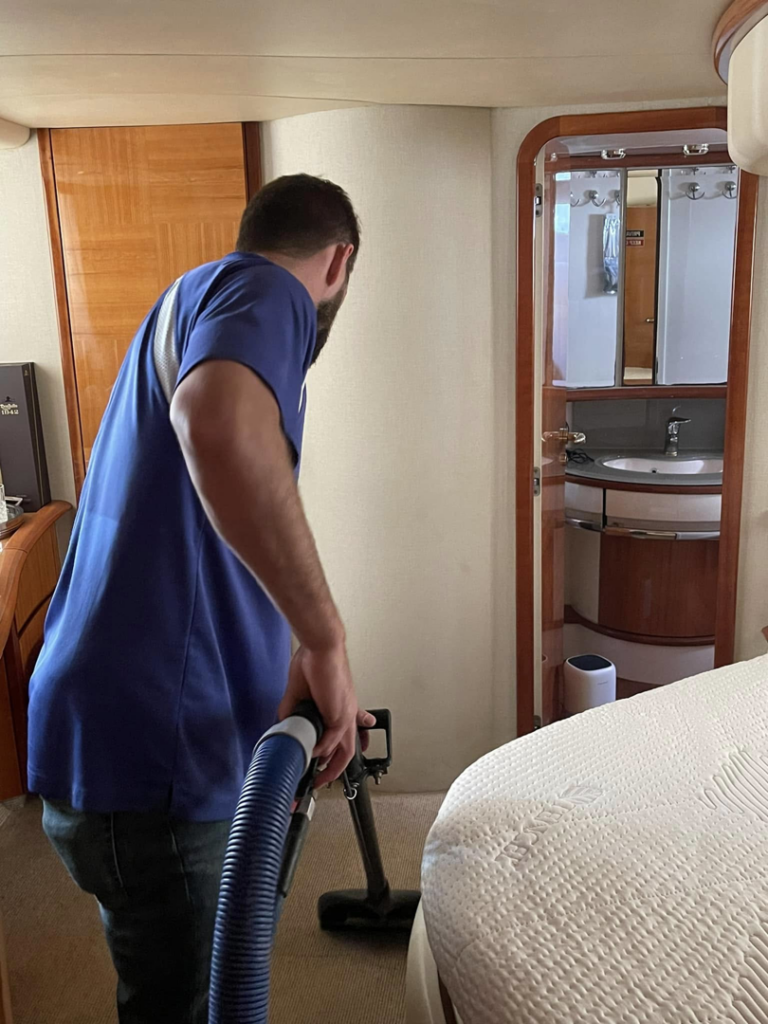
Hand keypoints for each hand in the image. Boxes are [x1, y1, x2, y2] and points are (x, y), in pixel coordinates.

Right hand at [278, 644, 374, 787]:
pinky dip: (322, 751)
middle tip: (322, 781)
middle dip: (335, 769)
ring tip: (317, 779)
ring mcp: (345, 715)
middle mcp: (346, 714)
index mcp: (339, 707)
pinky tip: (311, 755)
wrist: (320, 648)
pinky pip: (333, 741)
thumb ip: (291, 710)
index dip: (342, 747)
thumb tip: (283, 723)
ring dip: (331, 767)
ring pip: (345, 751)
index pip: (348, 730)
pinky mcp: (340, 715)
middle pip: (348, 750)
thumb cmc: (313, 662)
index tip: (333, 760)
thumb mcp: (298, 692)